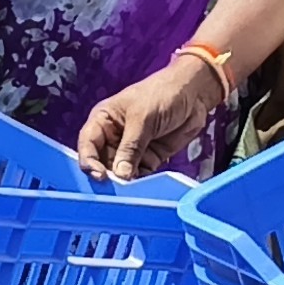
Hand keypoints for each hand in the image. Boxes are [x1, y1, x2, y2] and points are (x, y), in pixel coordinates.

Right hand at [76, 58, 221, 182]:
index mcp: (104, 119)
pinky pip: (139, 176)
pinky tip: (144, 189)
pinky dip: (141, 184)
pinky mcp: (149, 159)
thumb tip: (120, 175)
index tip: (99, 175)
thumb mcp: (142, 117)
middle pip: (101, 162)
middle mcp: (113, 136)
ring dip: (124, 183)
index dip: (89, 160)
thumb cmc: (163, 93)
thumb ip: (130, 147)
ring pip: (119, 173)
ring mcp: (131, 149)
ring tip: (131, 191)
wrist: (195, 93)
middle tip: (116, 188)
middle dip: (108, 176)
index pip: (88, 143)